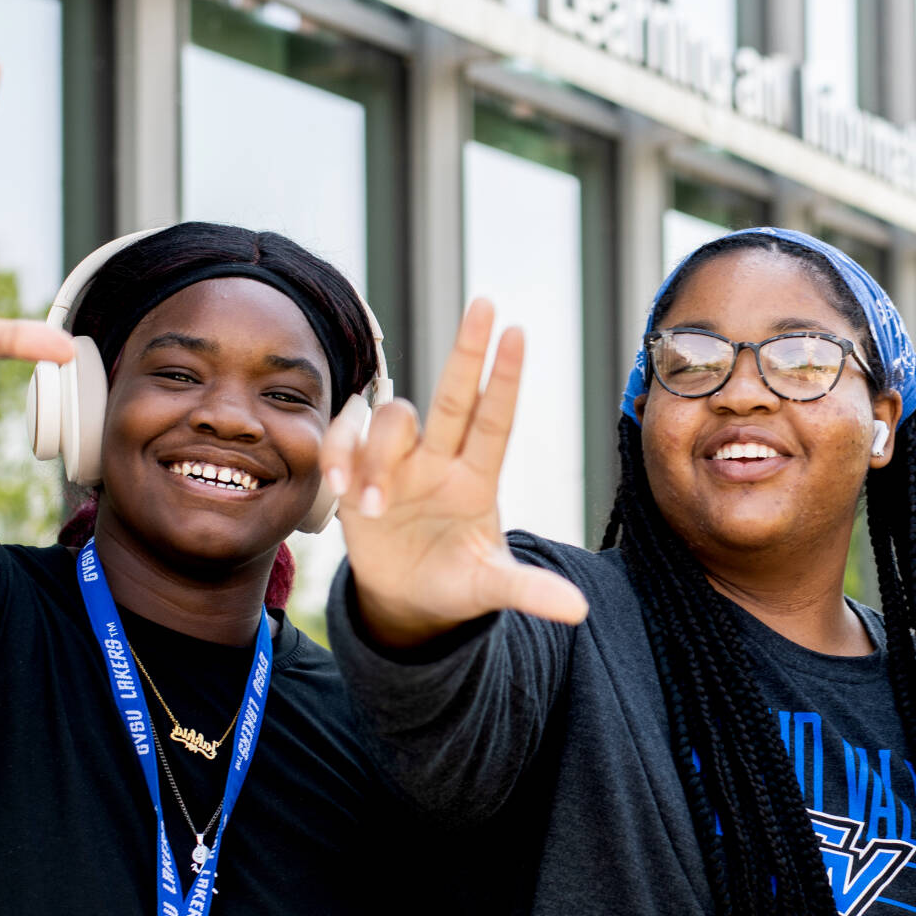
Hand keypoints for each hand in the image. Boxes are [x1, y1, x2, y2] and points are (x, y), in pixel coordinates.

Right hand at [321, 299, 588, 645]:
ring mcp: (397, 461)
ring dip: (381, 456)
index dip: (505, 379)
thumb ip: (528, 592)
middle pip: (453, 394)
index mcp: (477, 479)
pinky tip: (340, 488)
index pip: (495, 420)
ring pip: (393, 419)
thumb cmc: (453, 582)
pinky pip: (344, 439)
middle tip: (484, 303)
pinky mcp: (356, 471)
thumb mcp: (490, 589)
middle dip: (468, 349)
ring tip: (378, 510)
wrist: (404, 599)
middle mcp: (439, 459)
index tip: (519, 332)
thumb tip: (578, 611)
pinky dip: (338, 454)